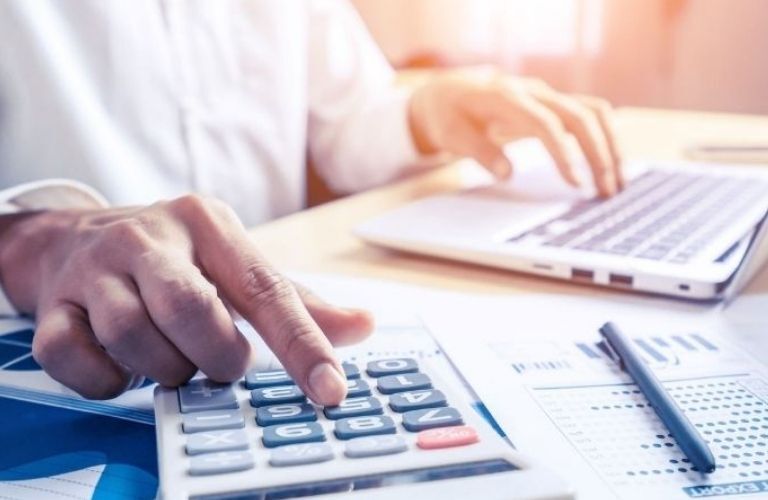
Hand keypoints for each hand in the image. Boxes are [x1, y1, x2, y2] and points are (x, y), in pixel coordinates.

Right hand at [0, 196, 372, 402]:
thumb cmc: (173, 257)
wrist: (74, 238)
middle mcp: (148, 237)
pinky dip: (108, 381)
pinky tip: (124, 367)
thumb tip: (361, 325)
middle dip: (217, 357)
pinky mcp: (52, 304)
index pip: (266, 289)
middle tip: (220, 364)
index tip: (329, 389)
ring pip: (135, 338)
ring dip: (165, 369)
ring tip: (173, 359)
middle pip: (194, 312)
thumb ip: (295, 301)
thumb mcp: (235, 264)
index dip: (302, 344)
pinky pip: (77, 361)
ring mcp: (94, 269)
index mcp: (207, 224)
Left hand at [408, 74, 622, 196]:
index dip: (563, 153)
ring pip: (594, 112)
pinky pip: (591, 114)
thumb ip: (479, 152)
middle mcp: (534, 92)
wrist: (449, 94)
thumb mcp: (451, 136)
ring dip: (610, 146)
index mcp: (507, 97)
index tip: (575, 183)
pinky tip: (611, 164)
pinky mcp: (555, 104)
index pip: (546, 124)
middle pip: (580, 116)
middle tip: (606, 192)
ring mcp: (548, 96)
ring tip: (617, 183)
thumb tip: (508, 173)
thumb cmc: (449, 116)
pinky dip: (606, 137)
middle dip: (599, 154)